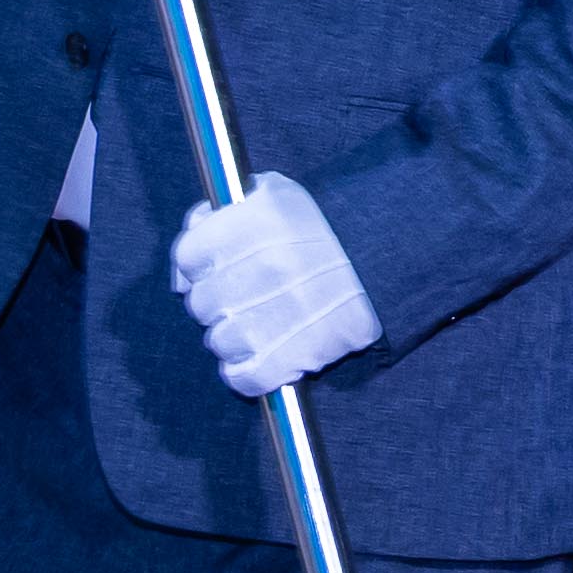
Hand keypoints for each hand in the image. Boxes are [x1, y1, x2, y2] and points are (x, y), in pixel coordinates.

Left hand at [169, 170, 378, 398]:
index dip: (196, 265)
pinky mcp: (293, 357)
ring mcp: (276, 316)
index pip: (188, 255)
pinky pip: (242, 377)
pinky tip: (262, 355)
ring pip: (218, 341)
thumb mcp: (273, 195)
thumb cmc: (322, 230)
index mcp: (254, 223)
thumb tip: (187, 253)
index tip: (213, 269)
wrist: (386, 264)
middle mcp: (262, 268)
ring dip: (232, 337)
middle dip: (217, 301)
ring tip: (260, 323)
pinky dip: (245, 372)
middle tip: (243, 296)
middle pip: (200, 302)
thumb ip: (220, 214)